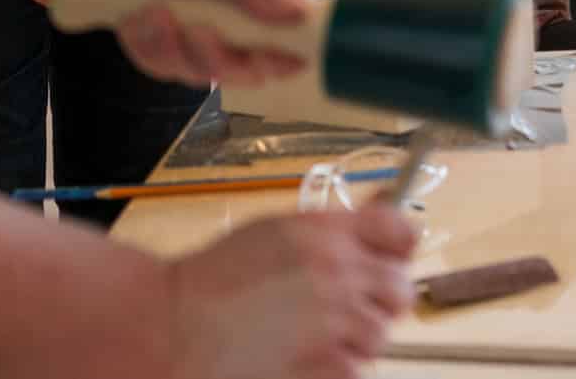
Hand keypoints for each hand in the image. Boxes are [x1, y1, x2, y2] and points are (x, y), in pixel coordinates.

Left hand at [74, 0, 311, 86]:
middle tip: (197, 31)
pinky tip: (136, 15)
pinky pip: (162, 63)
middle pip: (244, 69)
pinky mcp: (168, 41)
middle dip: (215, 57)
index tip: (265, 63)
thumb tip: (299, 15)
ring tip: (153, 10)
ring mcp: (202, 32)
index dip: (287, 58)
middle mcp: (239, 18)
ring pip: (198, 71)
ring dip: (171, 47)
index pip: (291, 39)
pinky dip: (146, 43)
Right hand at [167, 204, 416, 378]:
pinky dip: (335, 368)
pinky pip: (355, 371)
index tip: (392, 255)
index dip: (400, 244)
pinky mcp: (325, 368)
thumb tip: (379, 213)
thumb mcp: (277, 231)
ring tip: (313, 334)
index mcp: (326, 231)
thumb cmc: (217, 279)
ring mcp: (334, 324)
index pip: (400, 229)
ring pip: (379, 335)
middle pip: (401, 289)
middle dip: (383, 299)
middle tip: (353, 304)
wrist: (173, 329)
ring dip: (356, 338)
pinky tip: (302, 357)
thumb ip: (332, 229)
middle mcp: (338, 273)